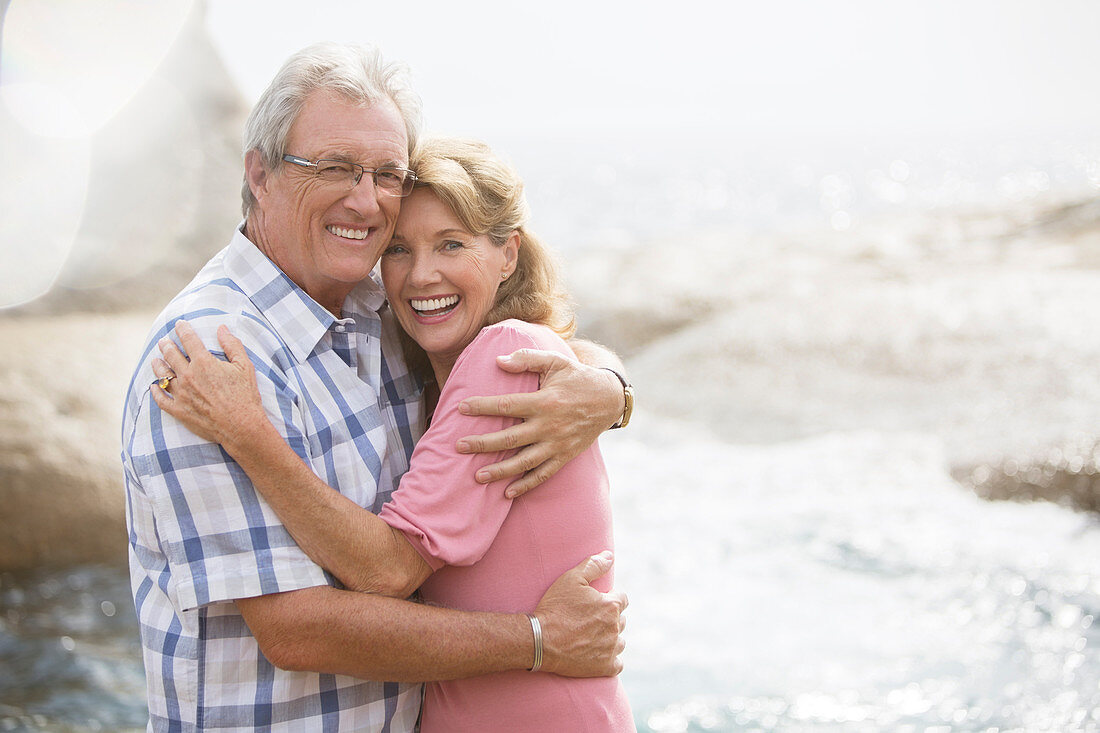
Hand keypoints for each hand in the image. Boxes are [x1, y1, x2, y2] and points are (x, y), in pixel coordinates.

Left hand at [150, 321, 266, 448]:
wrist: (242, 426)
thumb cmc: (245, 396)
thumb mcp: (245, 366)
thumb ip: (232, 345)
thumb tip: (222, 329)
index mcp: (204, 363)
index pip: (189, 340)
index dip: (183, 329)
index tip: (179, 324)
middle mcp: (188, 376)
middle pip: (171, 355)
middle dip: (167, 345)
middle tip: (164, 341)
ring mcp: (181, 394)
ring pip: (163, 375)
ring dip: (158, 365)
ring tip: (156, 360)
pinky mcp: (179, 410)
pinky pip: (161, 399)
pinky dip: (156, 392)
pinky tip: (153, 387)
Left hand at [455, 349, 622, 497]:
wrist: (610, 400)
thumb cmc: (578, 377)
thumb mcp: (556, 361)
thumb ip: (527, 359)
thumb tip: (498, 361)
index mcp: (545, 401)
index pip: (507, 405)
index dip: (482, 407)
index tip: (461, 408)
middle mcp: (550, 426)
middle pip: (510, 438)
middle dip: (483, 444)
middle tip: (459, 446)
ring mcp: (558, 444)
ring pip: (524, 462)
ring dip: (500, 471)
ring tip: (477, 477)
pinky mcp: (565, 456)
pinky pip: (543, 474)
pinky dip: (526, 485)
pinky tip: (507, 492)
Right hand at [533, 551, 626, 677]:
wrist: (540, 640)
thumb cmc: (555, 608)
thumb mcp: (571, 579)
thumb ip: (593, 565)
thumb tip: (610, 556)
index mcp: (611, 605)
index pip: (622, 599)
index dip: (610, 599)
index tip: (596, 603)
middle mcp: (615, 627)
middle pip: (621, 620)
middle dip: (609, 618)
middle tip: (589, 620)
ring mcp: (611, 648)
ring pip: (619, 641)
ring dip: (610, 638)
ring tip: (591, 637)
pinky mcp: (605, 667)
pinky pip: (617, 663)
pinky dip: (610, 659)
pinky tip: (598, 655)